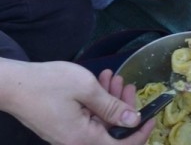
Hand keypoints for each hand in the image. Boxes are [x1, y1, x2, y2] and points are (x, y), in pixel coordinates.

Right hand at [3, 60, 153, 144]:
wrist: (15, 85)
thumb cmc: (50, 84)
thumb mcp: (86, 89)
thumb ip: (112, 107)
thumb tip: (133, 120)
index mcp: (84, 139)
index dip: (139, 134)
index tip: (151, 116)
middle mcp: (76, 142)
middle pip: (110, 133)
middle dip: (123, 108)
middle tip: (128, 84)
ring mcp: (68, 136)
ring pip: (99, 123)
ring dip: (110, 101)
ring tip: (113, 77)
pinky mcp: (62, 127)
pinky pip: (87, 119)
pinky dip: (96, 102)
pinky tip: (99, 81)